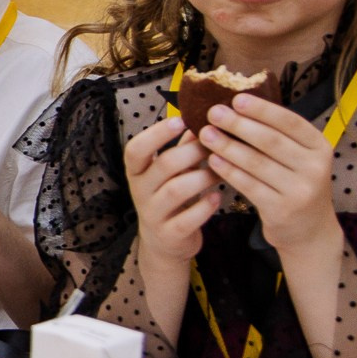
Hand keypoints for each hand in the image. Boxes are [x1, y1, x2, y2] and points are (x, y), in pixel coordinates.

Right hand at [123, 114, 217, 263]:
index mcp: (137, 172)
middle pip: (164, 165)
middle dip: (192, 152)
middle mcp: (140, 192)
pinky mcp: (169, 235)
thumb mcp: (171, 172)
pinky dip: (205, 207)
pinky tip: (217, 197)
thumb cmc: (170, 197)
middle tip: (215, 145)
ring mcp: (153, 214)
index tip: (181, 120)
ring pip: (176, 190)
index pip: (136, 149)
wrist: (165, 242)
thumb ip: (184, 146)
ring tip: (220, 171)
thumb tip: (203, 114)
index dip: (157, 134)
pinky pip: (187, 219)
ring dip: (203, 177)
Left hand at [199, 94, 338, 254]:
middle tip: (212, 112)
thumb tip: (238, 106)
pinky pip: (249, 185)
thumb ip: (278, 135)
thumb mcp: (299, 158)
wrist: (309, 230)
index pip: (290, 122)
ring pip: (257, 163)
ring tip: (205, 134)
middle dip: (238, 124)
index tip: (235, 98)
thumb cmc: (295, 184)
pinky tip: (213, 159)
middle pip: (271, 141)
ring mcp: (300, 190)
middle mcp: (315, 167)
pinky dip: (229, 171)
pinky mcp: (282, 209)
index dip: (262, 109)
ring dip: (228, 146)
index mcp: (320, 146)